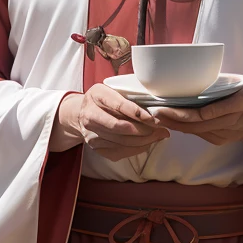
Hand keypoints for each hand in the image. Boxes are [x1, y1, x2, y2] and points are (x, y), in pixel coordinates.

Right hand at [51, 84, 168, 159]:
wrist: (82, 113)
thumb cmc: (106, 99)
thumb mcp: (116, 90)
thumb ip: (133, 97)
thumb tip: (159, 111)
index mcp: (97, 95)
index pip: (119, 105)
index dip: (138, 113)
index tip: (153, 118)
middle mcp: (90, 115)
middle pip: (120, 127)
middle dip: (144, 130)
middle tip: (160, 128)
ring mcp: (91, 133)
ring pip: (121, 141)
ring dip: (144, 140)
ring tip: (158, 135)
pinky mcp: (95, 147)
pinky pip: (119, 152)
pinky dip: (136, 149)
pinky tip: (146, 143)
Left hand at [153, 84, 242, 146]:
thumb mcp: (239, 82)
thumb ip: (218, 82)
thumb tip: (189, 74)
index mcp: (239, 103)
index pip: (206, 112)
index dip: (183, 113)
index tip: (165, 106)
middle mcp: (232, 122)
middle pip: (197, 124)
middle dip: (173, 119)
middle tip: (154, 112)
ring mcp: (226, 134)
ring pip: (196, 131)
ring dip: (175, 125)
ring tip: (157, 117)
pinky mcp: (220, 140)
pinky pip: (199, 134)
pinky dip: (184, 128)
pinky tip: (171, 122)